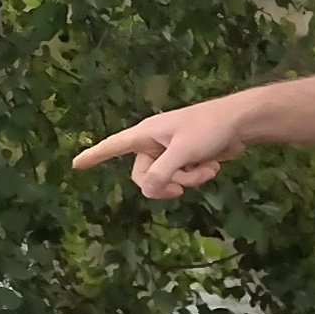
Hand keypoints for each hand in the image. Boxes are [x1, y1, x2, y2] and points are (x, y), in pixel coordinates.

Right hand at [71, 98, 250, 200]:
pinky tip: (212, 165)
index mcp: (146, 134)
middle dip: (166, 184)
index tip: (76, 164)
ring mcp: (169, 152)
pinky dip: (196, 176)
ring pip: (166, 181)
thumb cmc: (209, 128)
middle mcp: (154, 143)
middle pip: (144, 177)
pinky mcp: (184, 159)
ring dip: (188, 180)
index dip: (94, 156)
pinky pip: (181, 178)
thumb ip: (162, 173)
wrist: (239, 123)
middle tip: (183, 188)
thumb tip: (147, 190)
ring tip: (207, 167)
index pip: (113, 146)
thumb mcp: (183, 152)